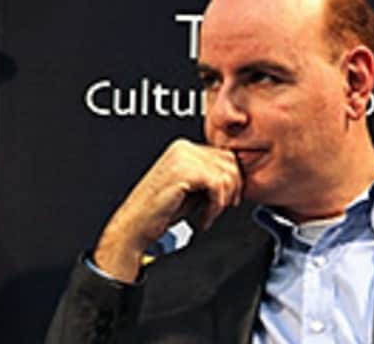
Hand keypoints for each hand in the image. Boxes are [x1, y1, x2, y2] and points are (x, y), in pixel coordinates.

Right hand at [94, 139, 239, 281]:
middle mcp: (183, 148)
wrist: (134, 225)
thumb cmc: (161, 211)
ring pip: (227, 175)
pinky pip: (218, 185)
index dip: (233, 180)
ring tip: (208, 215)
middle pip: (230, 163)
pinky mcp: (182, 172)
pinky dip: (216, 206)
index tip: (229, 200)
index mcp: (184, 149)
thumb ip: (212, 177)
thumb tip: (239, 177)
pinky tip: (203, 218)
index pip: (226, 156)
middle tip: (219, 209)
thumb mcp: (193, 189)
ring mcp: (182, 158)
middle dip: (232, 190)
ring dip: (222, 201)